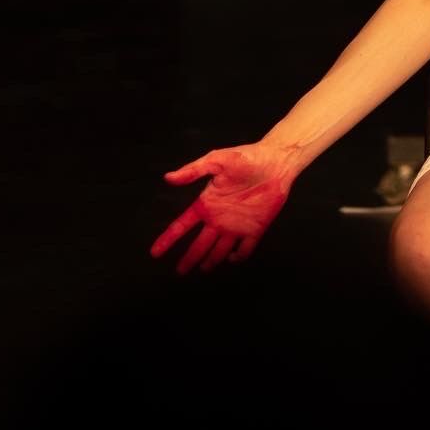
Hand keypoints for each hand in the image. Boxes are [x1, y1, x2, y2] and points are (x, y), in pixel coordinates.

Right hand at [150, 144, 298, 273]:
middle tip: (179, 272)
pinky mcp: (255, 228)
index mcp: (206, 204)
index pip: (182, 226)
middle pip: (199, 244)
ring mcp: (237, 225)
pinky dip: (238, 257)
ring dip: (211, 261)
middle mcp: (218, 219)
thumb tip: (168, 178)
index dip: (168, 239)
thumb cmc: (245, 158)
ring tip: (203, 270)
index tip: (155, 253)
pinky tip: (232, 260)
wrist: (275, 162)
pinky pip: (245, 248)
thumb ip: (193, 170)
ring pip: (220, 250)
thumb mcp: (216, 160)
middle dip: (189, 258)